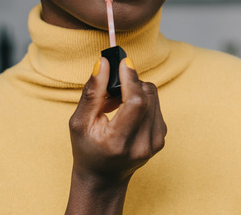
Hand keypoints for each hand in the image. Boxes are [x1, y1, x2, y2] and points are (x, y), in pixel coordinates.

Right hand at [65, 56, 166, 213]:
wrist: (104, 178)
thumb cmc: (87, 149)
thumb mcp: (79, 123)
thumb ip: (92, 93)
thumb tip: (104, 63)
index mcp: (119, 143)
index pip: (136, 102)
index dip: (131, 78)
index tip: (123, 62)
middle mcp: (142, 144)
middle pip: (147, 95)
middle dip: (130, 82)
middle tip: (111, 88)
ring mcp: (156, 142)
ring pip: (153, 96)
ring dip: (136, 91)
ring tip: (116, 103)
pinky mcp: (162, 137)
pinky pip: (156, 105)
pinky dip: (142, 101)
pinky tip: (127, 111)